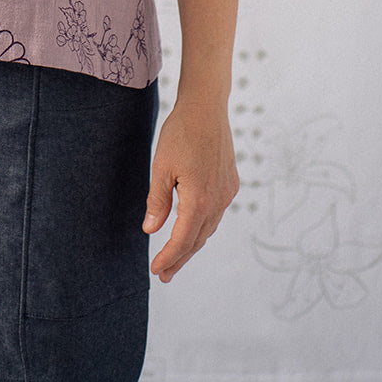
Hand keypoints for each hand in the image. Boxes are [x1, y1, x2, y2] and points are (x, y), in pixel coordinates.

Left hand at [143, 97, 238, 281]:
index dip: (169, 258)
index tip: (157, 271)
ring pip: (208, 228)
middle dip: (180, 258)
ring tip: (176, 257)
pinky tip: (192, 227)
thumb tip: (151, 230)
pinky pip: (216, 213)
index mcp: (199, 200)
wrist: (206, 107)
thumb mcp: (161, 167)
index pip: (182, 240)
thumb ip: (158, 201)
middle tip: (164, 274)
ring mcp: (227, 192)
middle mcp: (218, 201)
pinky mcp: (230, 183)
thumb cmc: (180, 133)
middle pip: (197, 240)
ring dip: (192, 244)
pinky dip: (202, 226)